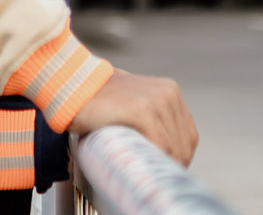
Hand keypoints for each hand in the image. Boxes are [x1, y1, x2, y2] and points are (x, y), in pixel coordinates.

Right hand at [67, 67, 198, 166]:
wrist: (74, 86)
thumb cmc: (100, 101)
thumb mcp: (135, 104)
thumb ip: (153, 122)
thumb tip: (164, 152)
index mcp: (170, 92)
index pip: (188, 137)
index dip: (178, 158)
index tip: (162, 169)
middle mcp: (168, 93)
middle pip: (184, 145)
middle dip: (171, 164)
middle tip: (151, 175)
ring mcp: (157, 100)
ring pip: (174, 149)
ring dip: (161, 165)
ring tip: (143, 171)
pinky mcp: (142, 110)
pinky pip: (161, 145)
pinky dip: (154, 161)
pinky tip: (140, 164)